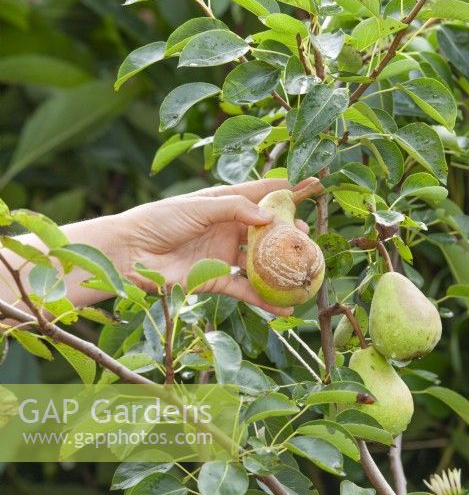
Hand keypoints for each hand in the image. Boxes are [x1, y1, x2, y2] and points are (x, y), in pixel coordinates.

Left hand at [119, 178, 314, 314]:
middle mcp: (228, 228)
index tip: (312, 189)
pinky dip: (265, 299)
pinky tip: (286, 305)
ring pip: (260, 262)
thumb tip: (269, 217)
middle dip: (289, 234)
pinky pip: (246, 290)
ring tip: (304, 270)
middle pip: (266, 231)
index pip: (261, 194)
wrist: (129, 252)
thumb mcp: (199, 207)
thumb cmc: (159, 220)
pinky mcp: (215, 280)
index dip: (286, 192)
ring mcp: (223, 255)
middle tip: (307, 237)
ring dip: (281, 267)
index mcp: (224, 203)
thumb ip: (234, 208)